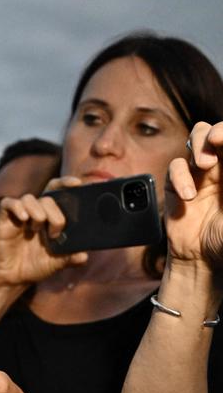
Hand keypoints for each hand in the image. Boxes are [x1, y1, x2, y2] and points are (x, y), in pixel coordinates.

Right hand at [0, 181, 87, 287]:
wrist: (14, 279)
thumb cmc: (36, 266)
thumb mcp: (57, 263)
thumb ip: (70, 258)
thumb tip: (83, 256)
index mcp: (50, 217)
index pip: (58, 191)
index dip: (66, 183)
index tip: (77, 183)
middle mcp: (36, 213)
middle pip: (47, 197)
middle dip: (55, 212)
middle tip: (55, 231)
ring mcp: (19, 216)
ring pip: (29, 198)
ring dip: (37, 211)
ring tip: (37, 228)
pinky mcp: (4, 220)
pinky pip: (9, 203)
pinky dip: (17, 207)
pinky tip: (24, 219)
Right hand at [166, 121, 222, 269]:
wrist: (203, 261)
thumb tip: (221, 165)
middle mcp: (222, 166)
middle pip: (214, 132)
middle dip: (215, 133)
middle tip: (216, 142)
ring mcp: (199, 174)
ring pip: (195, 139)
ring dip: (198, 145)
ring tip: (204, 165)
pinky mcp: (177, 185)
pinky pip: (175, 167)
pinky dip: (180, 177)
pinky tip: (188, 196)